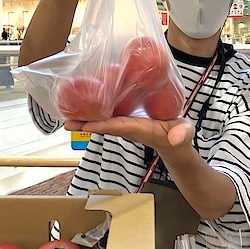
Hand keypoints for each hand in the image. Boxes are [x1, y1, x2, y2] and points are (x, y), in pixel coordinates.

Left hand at [64, 116, 195, 162]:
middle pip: (104, 126)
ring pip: (103, 121)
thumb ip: (181, 135)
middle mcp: (128, 128)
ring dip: (86, 119)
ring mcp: (125, 125)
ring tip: (67, 112)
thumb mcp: (184, 135)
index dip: (103, 125)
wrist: (175, 145)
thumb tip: (176, 138)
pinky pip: (108, 116)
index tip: (86, 124)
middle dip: (85, 125)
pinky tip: (84, 104)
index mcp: (140, 130)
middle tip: (65, 122)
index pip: (119, 127)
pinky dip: (95, 111)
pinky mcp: (126, 120)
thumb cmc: (179, 138)